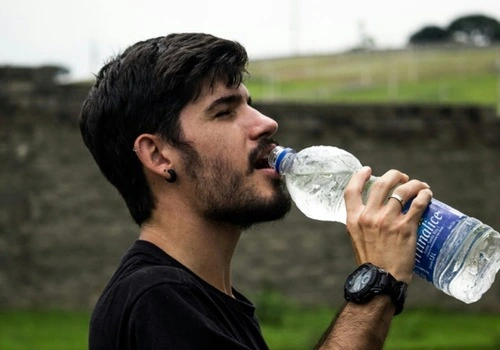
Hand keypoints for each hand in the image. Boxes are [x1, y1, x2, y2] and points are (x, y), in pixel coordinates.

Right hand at [344, 167, 432, 282]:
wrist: (381, 281)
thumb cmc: (371, 262)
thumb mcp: (357, 239)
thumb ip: (362, 223)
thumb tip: (372, 212)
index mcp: (354, 219)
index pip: (351, 190)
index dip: (359, 176)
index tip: (367, 170)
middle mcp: (369, 216)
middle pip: (382, 184)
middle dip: (394, 175)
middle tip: (402, 178)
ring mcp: (388, 221)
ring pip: (403, 190)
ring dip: (414, 184)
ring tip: (420, 186)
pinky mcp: (406, 227)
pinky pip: (418, 203)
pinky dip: (424, 195)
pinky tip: (427, 195)